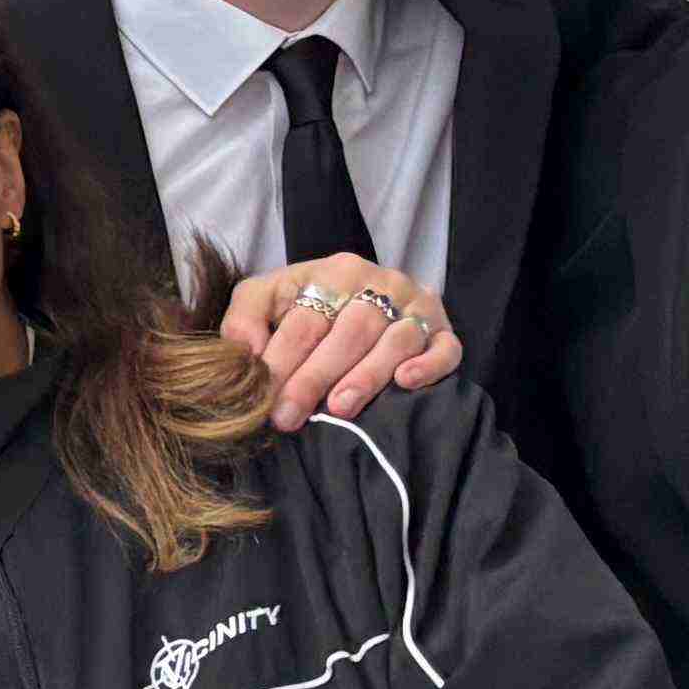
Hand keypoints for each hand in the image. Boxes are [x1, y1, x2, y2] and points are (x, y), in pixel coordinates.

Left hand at [219, 260, 460, 427]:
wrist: (368, 295)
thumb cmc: (311, 304)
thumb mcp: (270, 298)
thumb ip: (245, 316)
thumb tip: (243, 351)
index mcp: (333, 273)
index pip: (307, 319)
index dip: (282, 358)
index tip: (262, 396)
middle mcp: (379, 283)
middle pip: (350, 330)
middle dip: (316, 376)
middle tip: (289, 416)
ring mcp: (415, 305)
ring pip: (396, 339)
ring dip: (368, 374)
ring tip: (340, 408)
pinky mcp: (443, 330)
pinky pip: (446, 348)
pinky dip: (428, 366)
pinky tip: (406, 383)